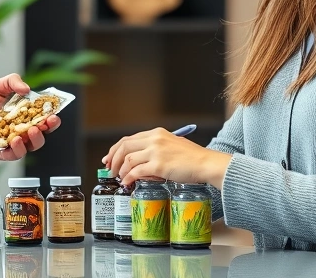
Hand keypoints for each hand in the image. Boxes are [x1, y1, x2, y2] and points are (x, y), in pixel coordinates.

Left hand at [0, 73, 60, 160]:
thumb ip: (11, 82)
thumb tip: (27, 89)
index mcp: (22, 115)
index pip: (43, 118)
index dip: (52, 117)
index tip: (54, 114)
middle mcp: (19, 130)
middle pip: (41, 134)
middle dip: (47, 129)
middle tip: (45, 123)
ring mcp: (9, 143)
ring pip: (30, 147)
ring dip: (34, 140)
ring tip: (30, 131)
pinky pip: (12, 155)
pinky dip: (17, 150)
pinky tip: (15, 141)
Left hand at [102, 128, 232, 187]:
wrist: (206, 164)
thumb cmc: (192, 158)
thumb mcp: (172, 146)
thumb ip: (155, 149)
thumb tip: (138, 163)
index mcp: (156, 133)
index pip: (128, 139)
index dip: (115, 149)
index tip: (109, 158)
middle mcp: (154, 139)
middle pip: (124, 147)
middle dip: (113, 159)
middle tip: (109, 170)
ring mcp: (156, 152)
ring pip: (128, 160)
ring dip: (121, 171)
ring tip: (121, 179)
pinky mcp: (159, 165)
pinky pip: (136, 172)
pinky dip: (129, 178)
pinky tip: (127, 183)